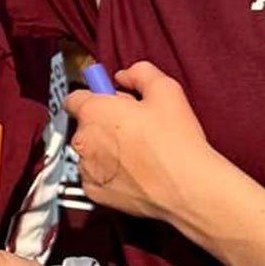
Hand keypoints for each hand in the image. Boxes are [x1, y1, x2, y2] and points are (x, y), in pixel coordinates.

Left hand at [63, 61, 214, 224]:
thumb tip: (125, 76)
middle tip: (135, 126)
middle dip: (105, 123)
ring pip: (90, 151)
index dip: (96, 96)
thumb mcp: (165, 89)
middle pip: (85, 124)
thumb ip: (139, 72)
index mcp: (93, 111)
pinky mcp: (94, 192)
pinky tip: (134, 172)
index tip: (110, 99)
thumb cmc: (177, 142)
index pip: (76, 96)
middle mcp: (82, 139)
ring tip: (139, 152)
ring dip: (106, 149)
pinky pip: (96, 176)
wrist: (188, 187)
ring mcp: (87, 168)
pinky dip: (110, 174)